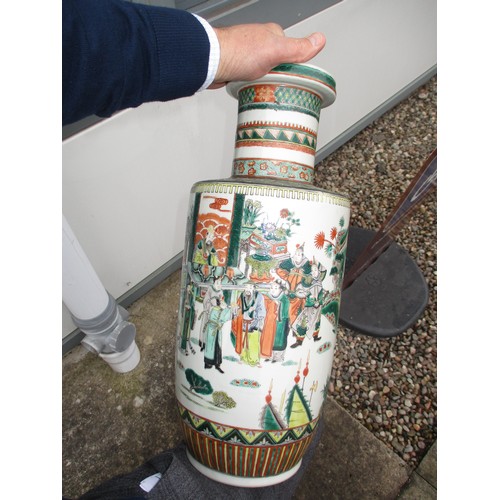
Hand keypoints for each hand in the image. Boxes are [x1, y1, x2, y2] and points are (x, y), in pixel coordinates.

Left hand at [210, 23, 325, 87]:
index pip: (291, 51)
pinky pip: (248, 78)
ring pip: (262, 72)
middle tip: (276, 87)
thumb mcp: (276, 51)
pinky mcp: (235, 66)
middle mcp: (258, 41)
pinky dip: (249, 84)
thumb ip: (298, 48)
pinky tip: (248, 88)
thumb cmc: (238, 52)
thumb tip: (320, 40)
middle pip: (277, 64)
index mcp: (272, 34)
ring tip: (261, 88)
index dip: (293, 66)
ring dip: (262, 81)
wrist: (210, 61)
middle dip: (277, 76)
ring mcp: (246, 53)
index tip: (293, 78)